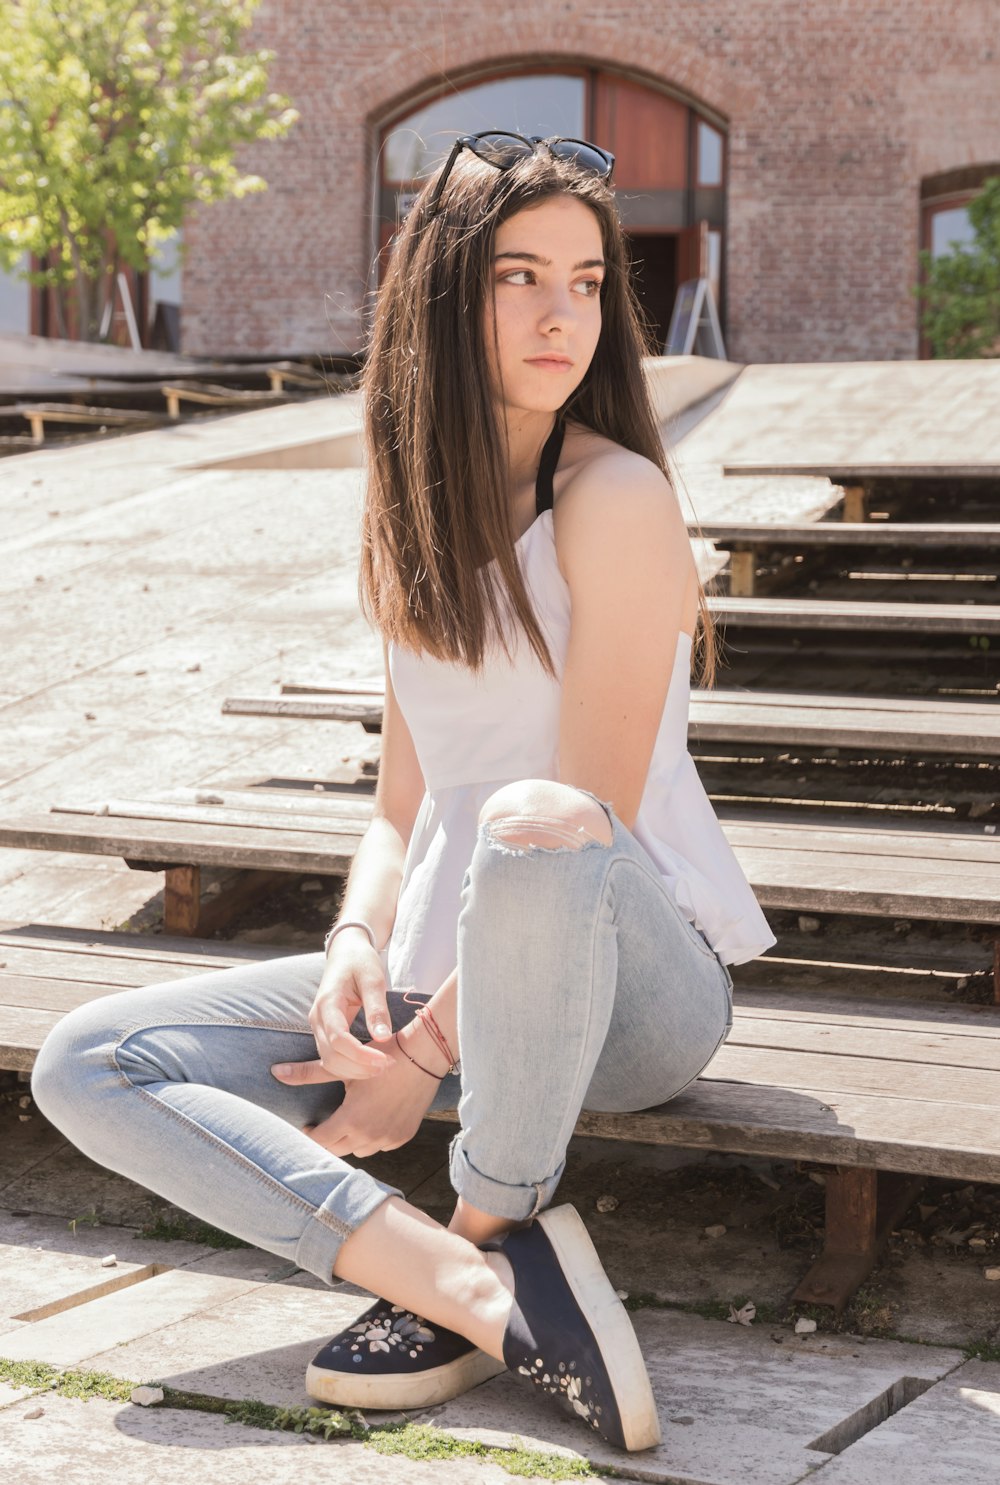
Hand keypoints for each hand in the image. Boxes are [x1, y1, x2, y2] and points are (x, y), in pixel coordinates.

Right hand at [270, 928, 393, 1089]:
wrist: (346, 952)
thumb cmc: (360, 962)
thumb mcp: (373, 979)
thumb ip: (377, 1008)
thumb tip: (383, 1037)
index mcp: (328, 1003)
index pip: (338, 1039)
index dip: (361, 1055)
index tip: (386, 1060)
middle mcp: (317, 1018)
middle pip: (331, 1056)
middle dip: (359, 1067)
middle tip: (389, 1065)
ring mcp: (318, 1026)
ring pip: (329, 1061)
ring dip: (355, 1070)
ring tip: (383, 1066)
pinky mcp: (324, 1032)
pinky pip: (332, 1057)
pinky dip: (350, 1066)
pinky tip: (371, 1064)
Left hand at [303, 1035, 438, 1156]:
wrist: (421, 1056)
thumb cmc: (379, 1057)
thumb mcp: (343, 1068)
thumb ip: (308, 1074)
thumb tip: (275, 1072)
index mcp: (351, 1120)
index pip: (320, 1142)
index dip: (309, 1135)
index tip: (307, 1125)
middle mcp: (370, 1136)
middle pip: (337, 1150)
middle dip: (327, 1140)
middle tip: (322, 1125)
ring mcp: (388, 1139)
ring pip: (360, 1151)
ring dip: (350, 1140)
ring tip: (347, 1122)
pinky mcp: (403, 1137)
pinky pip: (380, 1146)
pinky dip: (372, 1138)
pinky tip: (371, 1121)